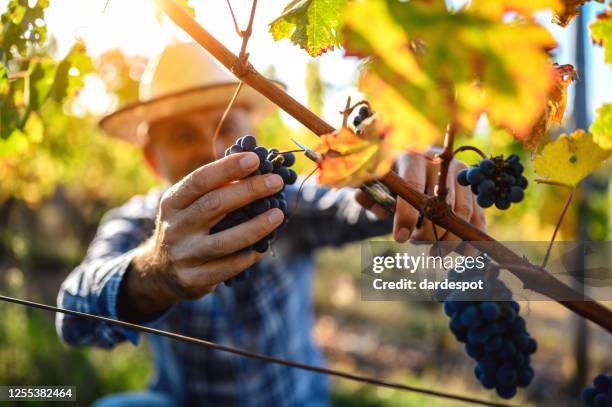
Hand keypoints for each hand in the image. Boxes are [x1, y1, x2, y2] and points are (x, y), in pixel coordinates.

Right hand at [118, 152, 284, 320]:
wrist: (159, 271)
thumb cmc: (186, 226)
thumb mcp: (188, 205)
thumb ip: (215, 188)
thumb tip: (257, 167)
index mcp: (172, 202)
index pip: (199, 180)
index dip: (228, 168)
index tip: (255, 159)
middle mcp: (175, 227)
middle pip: (214, 205)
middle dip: (249, 191)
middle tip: (276, 182)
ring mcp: (184, 255)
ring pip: (224, 241)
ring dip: (256, 227)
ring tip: (278, 215)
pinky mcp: (194, 279)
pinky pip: (228, 268)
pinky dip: (249, 256)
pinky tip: (264, 246)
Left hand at [355, 149, 485, 248]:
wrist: (413, 163)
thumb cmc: (391, 177)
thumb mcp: (374, 184)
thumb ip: (369, 197)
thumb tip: (382, 213)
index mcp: (412, 156)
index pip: (414, 186)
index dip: (407, 215)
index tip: (401, 238)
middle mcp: (440, 161)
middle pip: (440, 202)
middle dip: (429, 231)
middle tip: (416, 243)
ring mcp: (460, 172)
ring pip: (462, 210)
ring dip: (450, 237)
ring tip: (435, 251)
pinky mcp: (472, 185)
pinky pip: (478, 213)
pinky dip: (473, 234)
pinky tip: (466, 253)